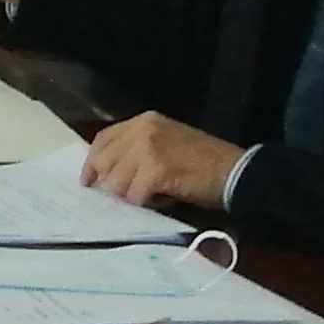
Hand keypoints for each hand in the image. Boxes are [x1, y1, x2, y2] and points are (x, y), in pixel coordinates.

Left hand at [81, 112, 243, 208]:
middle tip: (125, 196)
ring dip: (131, 195)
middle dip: (110, 183)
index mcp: (144, 121)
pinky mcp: (155, 169)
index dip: (93, 162)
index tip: (87, 181)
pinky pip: (134, 195)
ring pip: (116, 182)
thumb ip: (138, 152)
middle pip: (104, 161)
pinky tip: (162, 199)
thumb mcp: (167, 145)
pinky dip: (145, 203)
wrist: (236, 172)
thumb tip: (109, 175)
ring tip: (153, 195)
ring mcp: (147, 148)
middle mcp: (142, 129)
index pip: (104, 139)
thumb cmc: (206, 163)